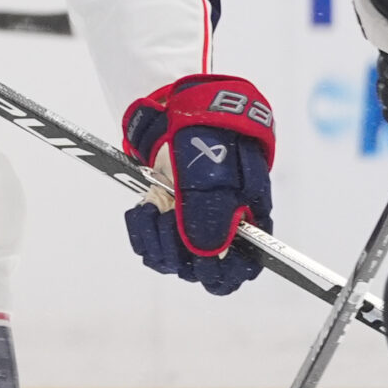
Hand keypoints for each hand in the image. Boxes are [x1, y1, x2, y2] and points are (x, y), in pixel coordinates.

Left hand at [121, 73, 275, 293]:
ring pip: (170, 262)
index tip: (202, 258)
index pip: (239, 271)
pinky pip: (148, 245)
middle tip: (172, 221)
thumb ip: (212, 218)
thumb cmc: (211, 141)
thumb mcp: (214, 177)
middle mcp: (217, 231)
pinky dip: (142, 230)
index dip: (221, 273)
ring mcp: (188, 226)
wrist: (183, 114)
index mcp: (246, 224)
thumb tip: (206, 255)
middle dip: (181, 252)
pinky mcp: (162, 218)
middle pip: (200, 273)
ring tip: (157, 209)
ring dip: (158, 240)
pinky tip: (143, 208)